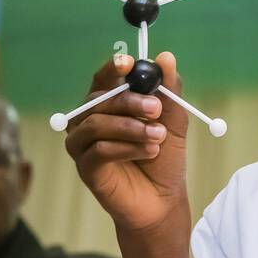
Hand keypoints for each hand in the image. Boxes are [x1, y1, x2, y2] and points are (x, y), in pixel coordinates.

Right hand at [64, 52, 189, 241]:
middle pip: (99, 100)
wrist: (163, 200)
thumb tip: (166, 57)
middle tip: (157, 109)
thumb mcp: (174, 122)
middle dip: (130, 101)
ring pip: (97, 124)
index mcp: (108, 105)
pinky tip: (149, 152)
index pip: (104, 80)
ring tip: (158, 136)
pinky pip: (99, 150)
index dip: (113, 69)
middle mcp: (89, 121)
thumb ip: (170, 92)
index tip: (129, 63)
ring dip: (131, 127)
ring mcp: (83, 144)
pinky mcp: (85, 168)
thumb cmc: (164, 159)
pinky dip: (126, 148)